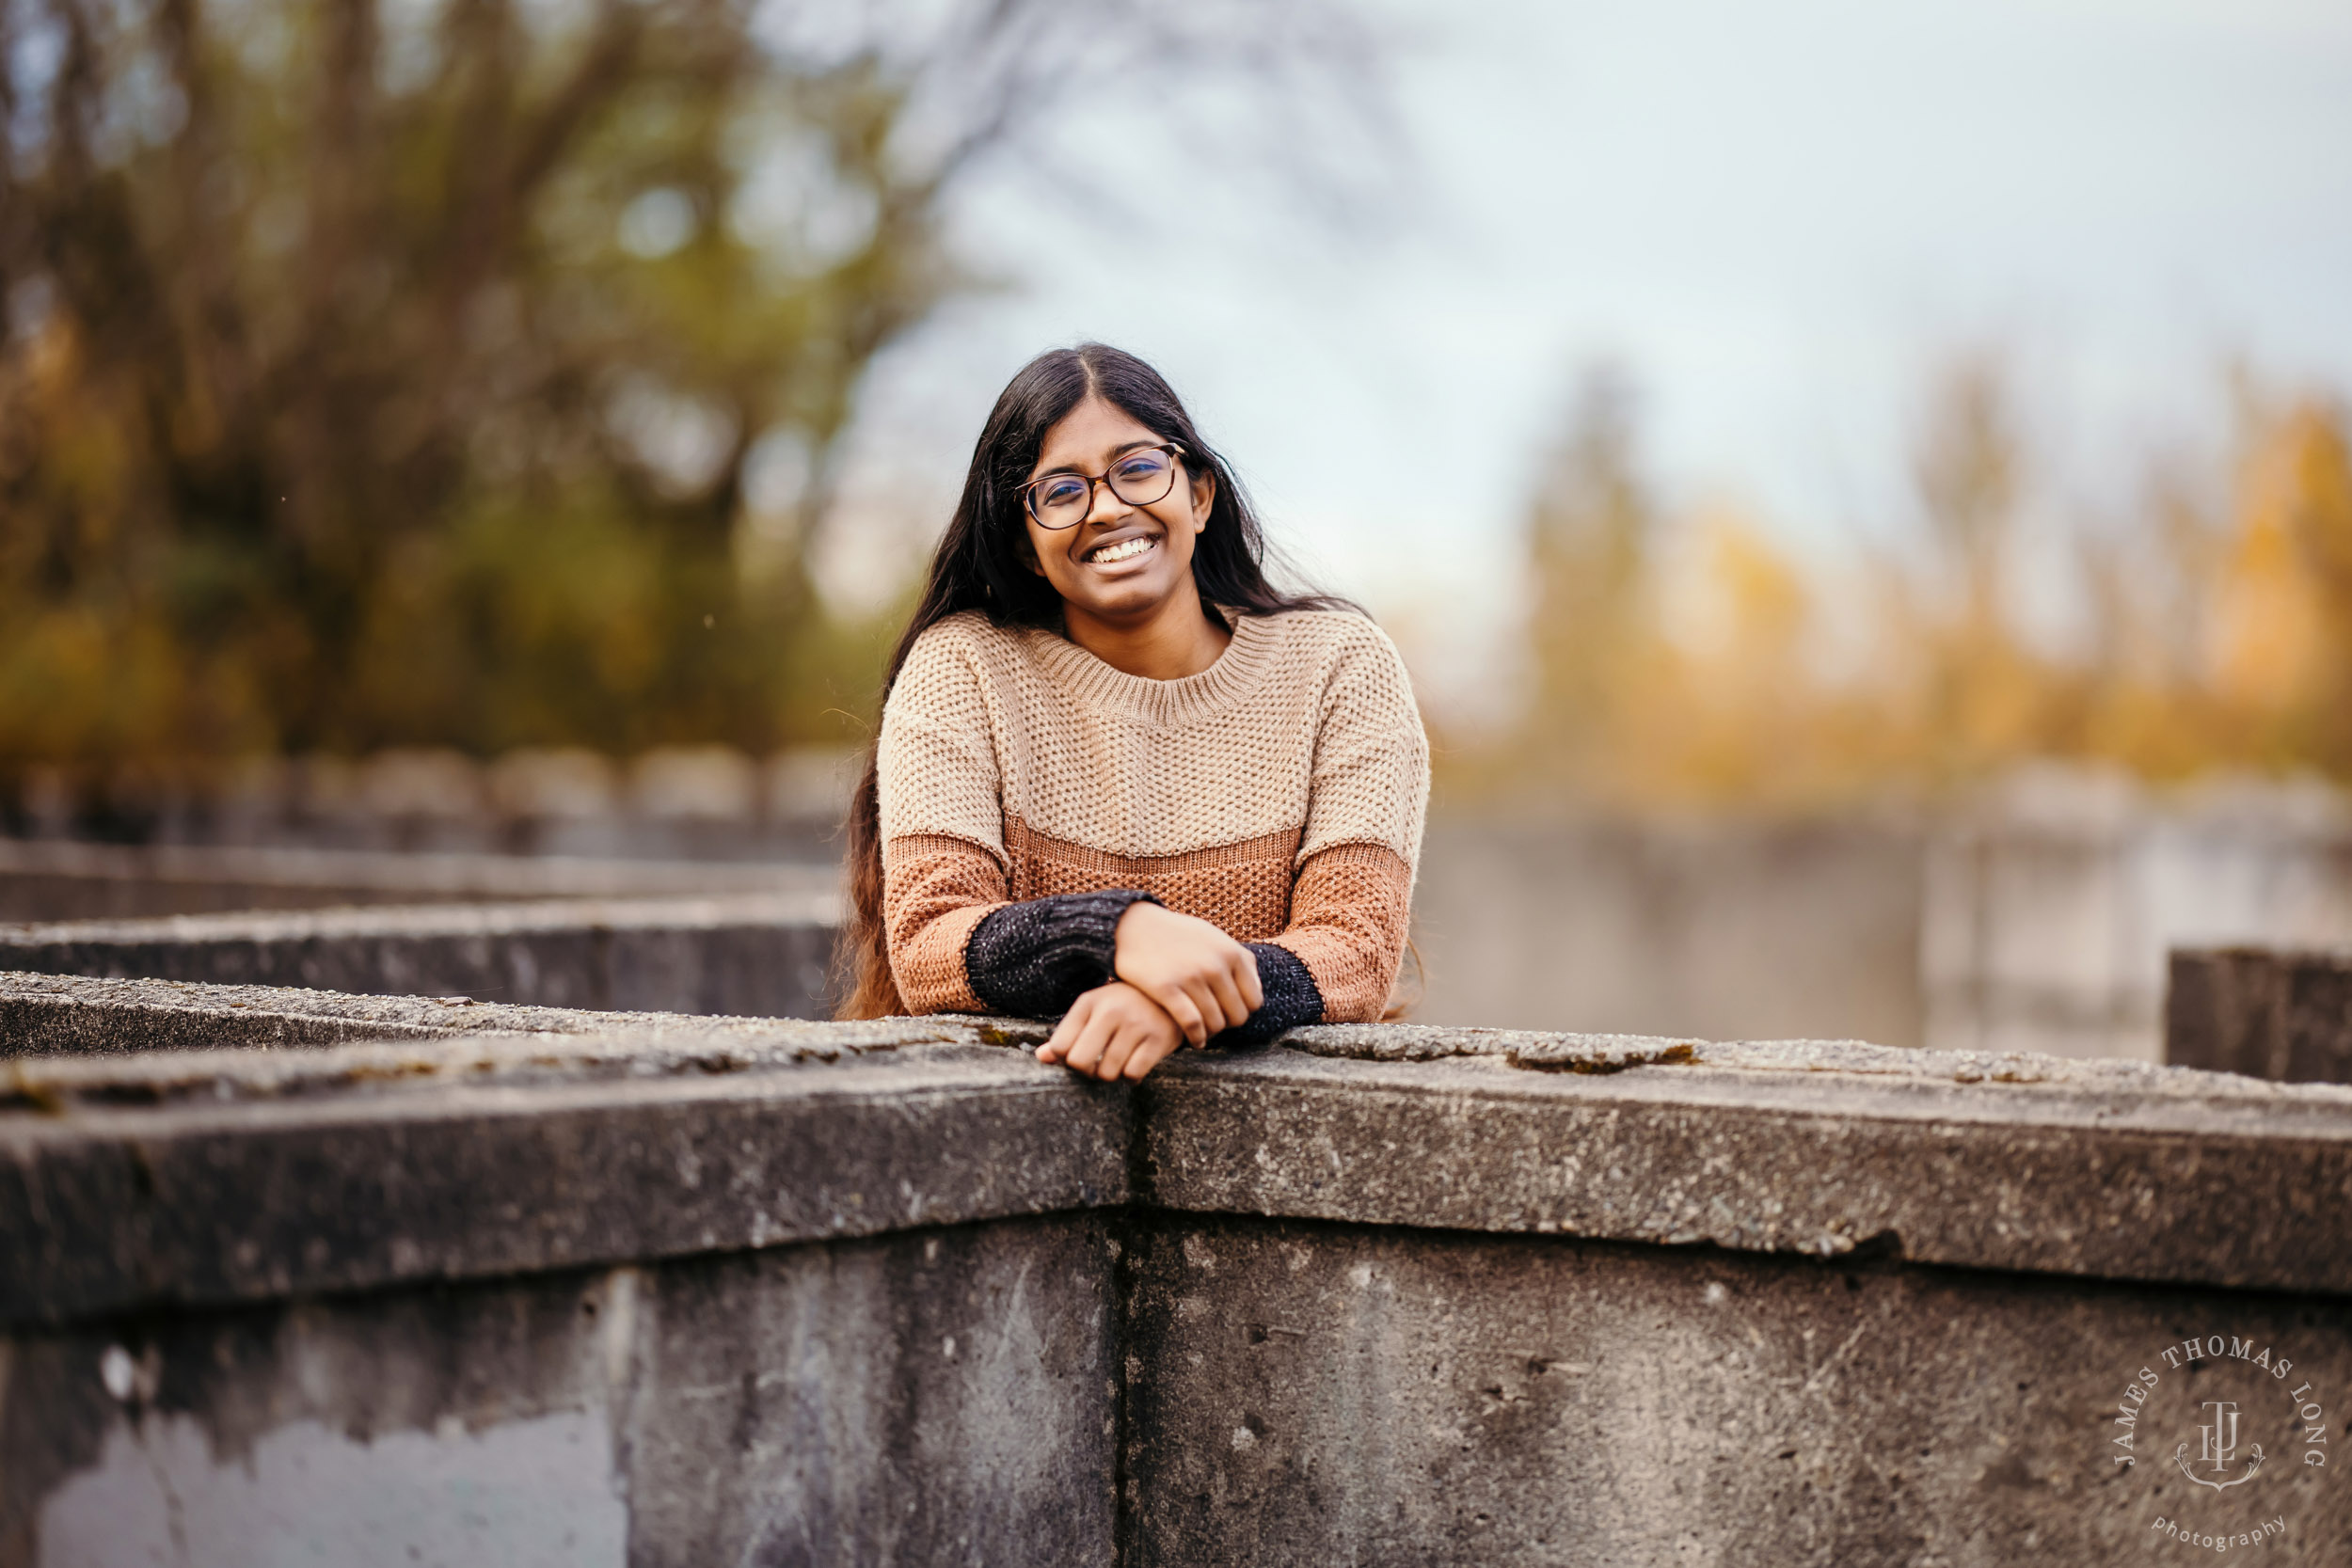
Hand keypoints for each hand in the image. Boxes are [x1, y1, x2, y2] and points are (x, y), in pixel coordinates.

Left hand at [1038, 981, 1186, 1080]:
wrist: (1170, 995)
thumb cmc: (1122, 1006)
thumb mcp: (1092, 1012)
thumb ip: (1066, 1034)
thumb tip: (1041, 1057)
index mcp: (1089, 1002)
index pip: (1060, 1046)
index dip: (1065, 1058)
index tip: (1078, 1053)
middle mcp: (1111, 1010)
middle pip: (1079, 1062)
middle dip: (1086, 1071)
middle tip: (1096, 1064)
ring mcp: (1136, 1024)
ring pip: (1107, 1073)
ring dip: (1111, 1074)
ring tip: (1118, 1061)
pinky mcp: (1158, 1039)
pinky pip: (1133, 1074)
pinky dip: (1132, 1076)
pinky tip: (1135, 1062)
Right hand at [1112, 901, 1264, 1046]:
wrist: (1134, 926)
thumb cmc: (1177, 935)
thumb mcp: (1214, 937)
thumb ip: (1239, 959)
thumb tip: (1258, 988)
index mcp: (1231, 953)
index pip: (1254, 1001)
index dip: (1243, 1011)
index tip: (1228, 1013)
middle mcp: (1215, 965)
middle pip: (1237, 1016)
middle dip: (1227, 1024)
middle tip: (1214, 1024)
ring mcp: (1191, 977)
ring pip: (1215, 1024)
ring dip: (1210, 1033)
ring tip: (1203, 1033)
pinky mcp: (1167, 989)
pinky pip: (1192, 1025)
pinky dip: (1196, 1038)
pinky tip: (1193, 1040)